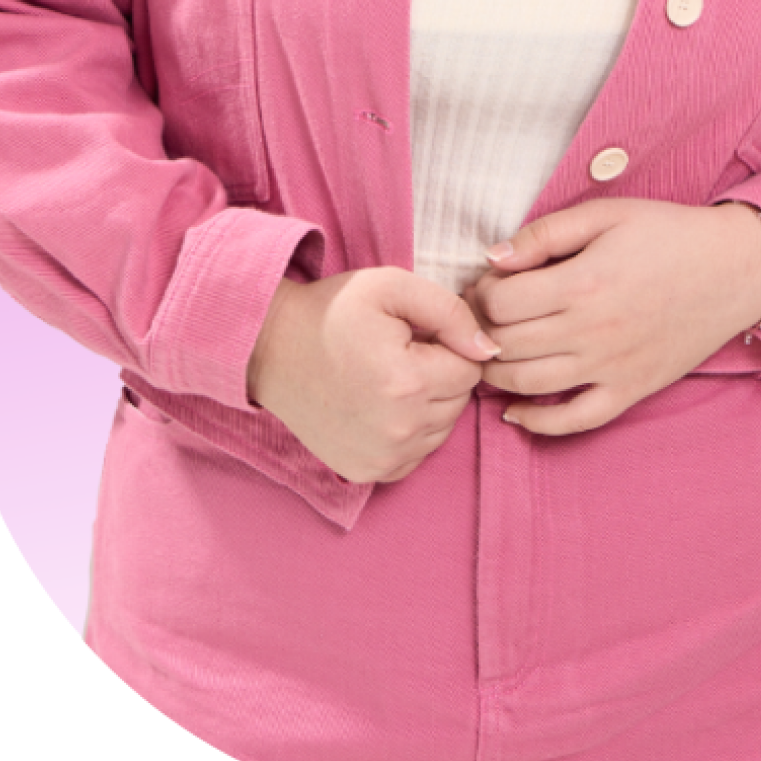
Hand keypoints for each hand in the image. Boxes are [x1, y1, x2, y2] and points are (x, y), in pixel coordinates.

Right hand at [247, 266, 501, 484]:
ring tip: (387, 377)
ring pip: (442, 430)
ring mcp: (382, 458)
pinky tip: (380, 405)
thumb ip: (451, 312)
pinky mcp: (367, 473)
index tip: (415, 334)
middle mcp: (399, 430)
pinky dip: (409, 431)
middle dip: (440, 373)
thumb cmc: (333, 311)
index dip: (448, 344)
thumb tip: (490, 349)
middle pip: (459, 401)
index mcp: (408, 382)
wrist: (271, 347)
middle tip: (399, 352)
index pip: (471, 367)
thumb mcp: (392, 287)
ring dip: (427, 404)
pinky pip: (417, 454)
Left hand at [461, 196, 760, 436]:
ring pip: (528, 386)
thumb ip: (545, 234)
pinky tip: (515, 412)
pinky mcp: (630, 391)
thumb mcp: (605, 215)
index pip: (499, 303)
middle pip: (505, 345)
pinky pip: (574, 421)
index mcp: (582, 284)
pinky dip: (537, 424)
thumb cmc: (668, 234)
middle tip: (482, 316)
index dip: (480, 293)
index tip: (487, 283)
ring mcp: (611, 368)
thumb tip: (493, 258)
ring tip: (490, 353)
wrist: (734, 268)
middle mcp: (591, 332)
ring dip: (495, 375)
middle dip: (480, 330)